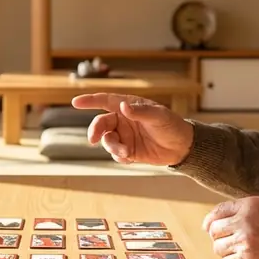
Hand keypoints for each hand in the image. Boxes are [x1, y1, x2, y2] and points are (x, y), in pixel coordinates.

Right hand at [70, 93, 193, 165]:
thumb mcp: (158, 116)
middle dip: (95, 131)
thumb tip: (123, 106)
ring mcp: (125, 136)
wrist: (182, 147)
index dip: (90, 101)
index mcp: (129, 106)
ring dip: (112, 147)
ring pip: (107, 141)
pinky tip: (131, 158)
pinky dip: (119, 157)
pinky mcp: (128, 151)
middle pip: (101, 123)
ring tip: (126, 152)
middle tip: (93, 140)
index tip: (75, 102)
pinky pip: (115, 154)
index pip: (105, 101)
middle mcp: (123, 120)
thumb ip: (140, 111)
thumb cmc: (172, 125)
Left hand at [202, 196, 258, 258]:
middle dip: (219, 237)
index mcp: (249, 205)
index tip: (209, 228)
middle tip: (228, 242)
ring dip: (226, 251)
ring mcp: (244, 241)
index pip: (218, 211)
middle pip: (214, 231)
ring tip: (240, 252)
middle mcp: (243, 221)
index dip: (210, 221)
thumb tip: (220, 220)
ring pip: (218, 248)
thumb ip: (246, 211)